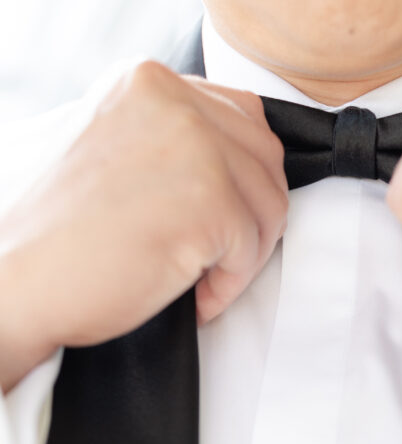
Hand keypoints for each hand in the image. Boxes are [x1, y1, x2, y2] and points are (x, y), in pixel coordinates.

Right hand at [0, 61, 287, 390]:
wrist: (19, 281)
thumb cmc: (55, 237)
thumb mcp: (110, 151)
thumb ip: (165, 140)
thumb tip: (224, 161)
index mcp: (147, 82)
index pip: (239, 116)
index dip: (239, 179)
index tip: (217, 217)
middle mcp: (174, 101)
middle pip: (265, 158)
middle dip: (252, 215)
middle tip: (221, 255)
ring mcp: (195, 147)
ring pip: (269, 204)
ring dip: (245, 254)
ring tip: (202, 279)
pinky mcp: (209, 202)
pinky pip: (252, 250)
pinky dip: (229, 285)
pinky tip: (194, 297)